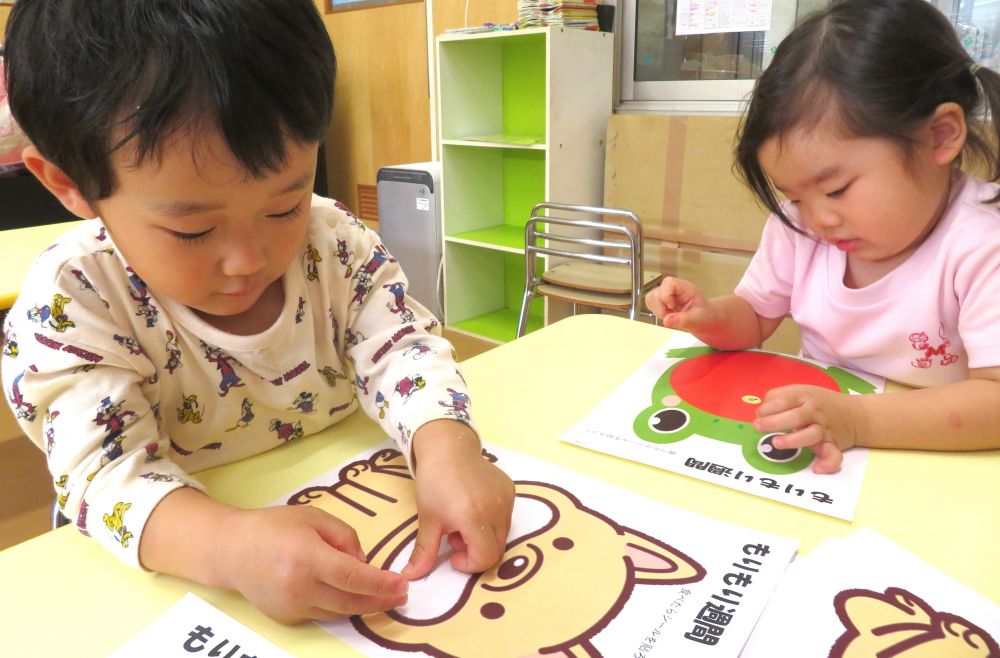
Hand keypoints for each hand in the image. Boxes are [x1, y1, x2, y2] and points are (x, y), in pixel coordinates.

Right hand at [216, 505, 407, 622]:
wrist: (232, 550)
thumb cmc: (274, 527)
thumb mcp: (314, 517)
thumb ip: (344, 536)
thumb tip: (363, 562)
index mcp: (308, 557)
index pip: (354, 577)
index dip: (381, 583)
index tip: (402, 584)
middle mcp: (300, 587)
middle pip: (351, 602)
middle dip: (380, 600)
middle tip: (401, 595)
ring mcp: (292, 606)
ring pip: (338, 612)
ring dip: (363, 606)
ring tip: (382, 596)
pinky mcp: (286, 617)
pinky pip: (321, 614)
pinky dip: (338, 606)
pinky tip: (349, 595)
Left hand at [402, 420, 514, 579]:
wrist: (448, 448)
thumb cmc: (434, 483)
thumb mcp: (428, 519)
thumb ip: (424, 551)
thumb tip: (409, 577)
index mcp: (475, 518)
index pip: (486, 558)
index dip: (469, 564)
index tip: (453, 555)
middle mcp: (497, 509)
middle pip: (496, 549)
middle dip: (475, 552)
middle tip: (454, 537)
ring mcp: (507, 499)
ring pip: (503, 534)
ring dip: (484, 537)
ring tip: (462, 522)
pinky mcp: (510, 490)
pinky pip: (506, 517)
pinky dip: (491, 522)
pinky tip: (473, 508)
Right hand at [645, 277, 718, 331]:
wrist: (705, 318)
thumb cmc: (705, 315)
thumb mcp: (697, 319)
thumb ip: (683, 320)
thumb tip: (666, 320)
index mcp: (684, 287)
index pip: (668, 283)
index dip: (666, 296)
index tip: (672, 307)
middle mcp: (673, 288)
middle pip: (656, 292)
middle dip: (661, 308)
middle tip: (672, 315)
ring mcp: (665, 294)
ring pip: (650, 298)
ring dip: (658, 311)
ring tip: (670, 315)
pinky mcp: (661, 301)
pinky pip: (650, 304)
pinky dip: (656, 312)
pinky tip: (668, 315)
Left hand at [753, 385, 866, 473]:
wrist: (856, 414)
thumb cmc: (819, 402)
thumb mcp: (800, 391)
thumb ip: (779, 398)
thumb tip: (760, 412)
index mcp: (804, 397)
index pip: (784, 400)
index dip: (768, 407)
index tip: (758, 415)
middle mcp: (814, 412)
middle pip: (795, 416)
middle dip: (775, 422)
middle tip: (758, 427)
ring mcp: (824, 429)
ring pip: (811, 434)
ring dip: (794, 440)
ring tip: (777, 443)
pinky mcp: (834, 444)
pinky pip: (834, 455)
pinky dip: (827, 463)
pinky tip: (817, 468)